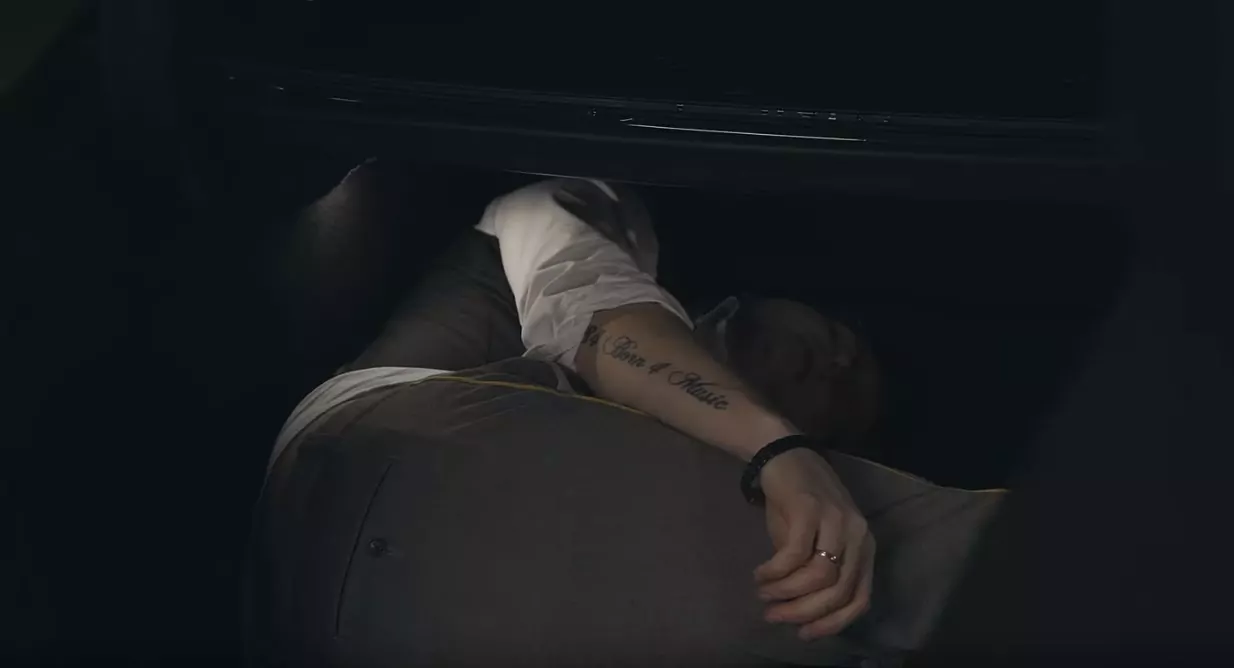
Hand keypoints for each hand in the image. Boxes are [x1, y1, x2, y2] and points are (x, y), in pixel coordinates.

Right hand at [753, 448, 874, 640]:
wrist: (783, 455)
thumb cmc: (798, 502)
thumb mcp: (814, 541)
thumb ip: (814, 572)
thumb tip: (799, 612)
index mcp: (864, 546)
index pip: (860, 598)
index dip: (832, 623)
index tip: (804, 633)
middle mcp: (858, 534)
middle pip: (838, 591)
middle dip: (803, 612)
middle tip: (773, 616)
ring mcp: (837, 519)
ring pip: (819, 575)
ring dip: (787, 592)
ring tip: (763, 594)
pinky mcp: (810, 509)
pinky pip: (794, 553)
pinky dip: (775, 571)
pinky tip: (760, 574)